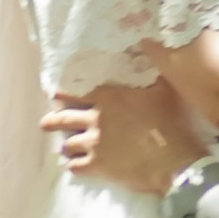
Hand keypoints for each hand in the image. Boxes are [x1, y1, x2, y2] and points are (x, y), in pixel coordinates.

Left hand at [44, 80, 201, 197]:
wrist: (174, 160)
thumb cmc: (171, 123)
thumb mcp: (163, 90)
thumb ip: (152, 72)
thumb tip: (150, 51)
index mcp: (109, 98)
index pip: (77, 92)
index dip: (63, 93)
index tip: (54, 94)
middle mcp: (96, 119)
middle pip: (64, 119)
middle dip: (52, 121)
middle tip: (44, 123)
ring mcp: (94, 143)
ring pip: (69, 144)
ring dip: (67, 146)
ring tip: (65, 148)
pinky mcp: (98, 165)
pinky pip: (76, 166)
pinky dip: (74, 166)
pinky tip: (74, 166)